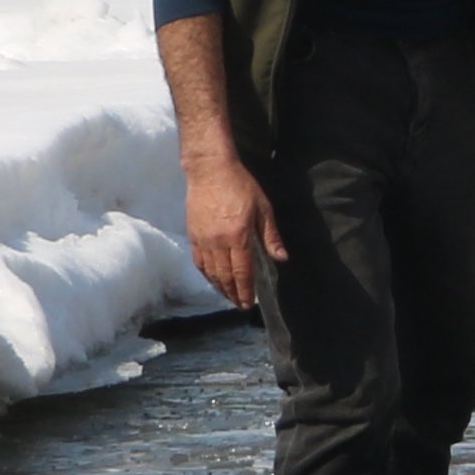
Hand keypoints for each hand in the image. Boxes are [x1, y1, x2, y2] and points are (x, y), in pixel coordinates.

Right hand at [182, 144, 284, 307]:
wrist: (210, 170)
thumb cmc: (241, 186)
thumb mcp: (263, 208)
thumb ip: (270, 236)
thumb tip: (281, 258)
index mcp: (238, 236)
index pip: (242, 272)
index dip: (245, 290)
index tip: (248, 303)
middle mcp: (219, 242)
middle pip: (225, 276)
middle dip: (232, 293)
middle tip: (238, 304)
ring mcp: (203, 239)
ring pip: (210, 272)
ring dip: (219, 287)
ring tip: (227, 295)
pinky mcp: (192, 234)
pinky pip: (198, 261)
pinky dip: (206, 274)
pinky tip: (212, 279)